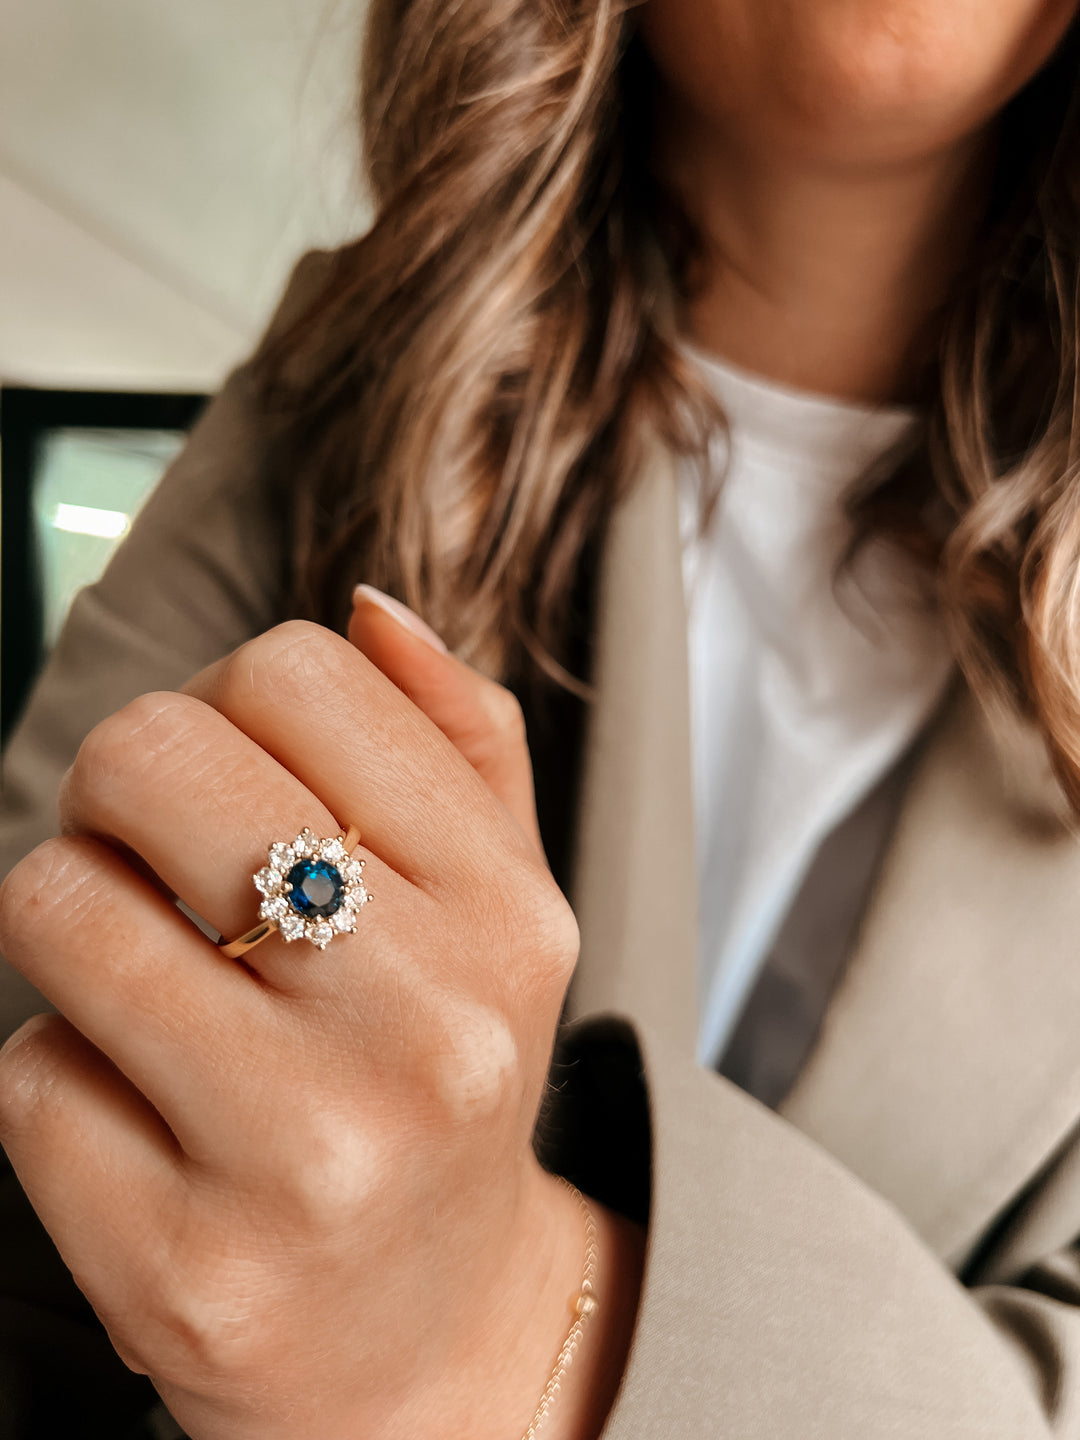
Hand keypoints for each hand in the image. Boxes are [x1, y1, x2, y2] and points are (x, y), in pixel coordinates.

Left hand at [0, 606, 641, 1438]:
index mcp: (510, 917)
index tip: (239, 777)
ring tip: (148, 983)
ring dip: (74, 924)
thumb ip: (461, 741)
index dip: (228, 703)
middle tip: (152, 854)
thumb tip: (369, 605)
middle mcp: (424, 1028)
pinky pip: (23, 1073)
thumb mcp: (502, 911)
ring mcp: (301, 1153)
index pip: (295, 673)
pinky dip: (60, 1072)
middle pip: (154, 755)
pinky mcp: (176, 1263)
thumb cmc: (445, 1083)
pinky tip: (143, 1115)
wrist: (430, 1335)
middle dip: (120, 787)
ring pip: (58, 903)